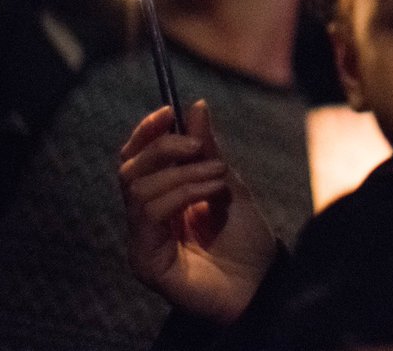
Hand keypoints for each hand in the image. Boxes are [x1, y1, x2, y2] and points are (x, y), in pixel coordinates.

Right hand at [119, 100, 276, 323]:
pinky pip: (149, 214)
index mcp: (162, 199)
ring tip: (218, 176)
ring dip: (183, 173)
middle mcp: (146, 220)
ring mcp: (143, 241)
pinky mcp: (145, 261)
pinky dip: (182, 193)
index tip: (169, 110)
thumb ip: (208, 150)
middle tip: (198, 145)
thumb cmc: (248, 240)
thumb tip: (195, 107)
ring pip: (139, 188)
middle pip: (129, 169)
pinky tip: (210, 193)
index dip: (146, 133)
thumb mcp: (229, 183)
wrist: (263, 284)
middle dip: (162, 148)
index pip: (136, 160)